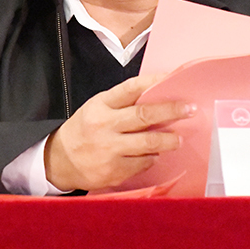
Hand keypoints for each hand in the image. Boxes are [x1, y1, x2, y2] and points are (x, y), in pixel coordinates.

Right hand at [44, 74, 196, 191]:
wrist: (59, 161)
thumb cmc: (86, 129)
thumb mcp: (98, 108)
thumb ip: (123, 104)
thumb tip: (159, 98)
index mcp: (101, 105)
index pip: (131, 89)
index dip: (154, 81)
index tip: (174, 78)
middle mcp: (104, 125)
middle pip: (144, 115)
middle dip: (171, 111)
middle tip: (190, 109)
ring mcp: (109, 149)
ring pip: (148, 143)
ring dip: (168, 140)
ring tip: (178, 139)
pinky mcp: (113, 170)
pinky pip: (142, 162)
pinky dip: (151, 158)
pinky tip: (153, 155)